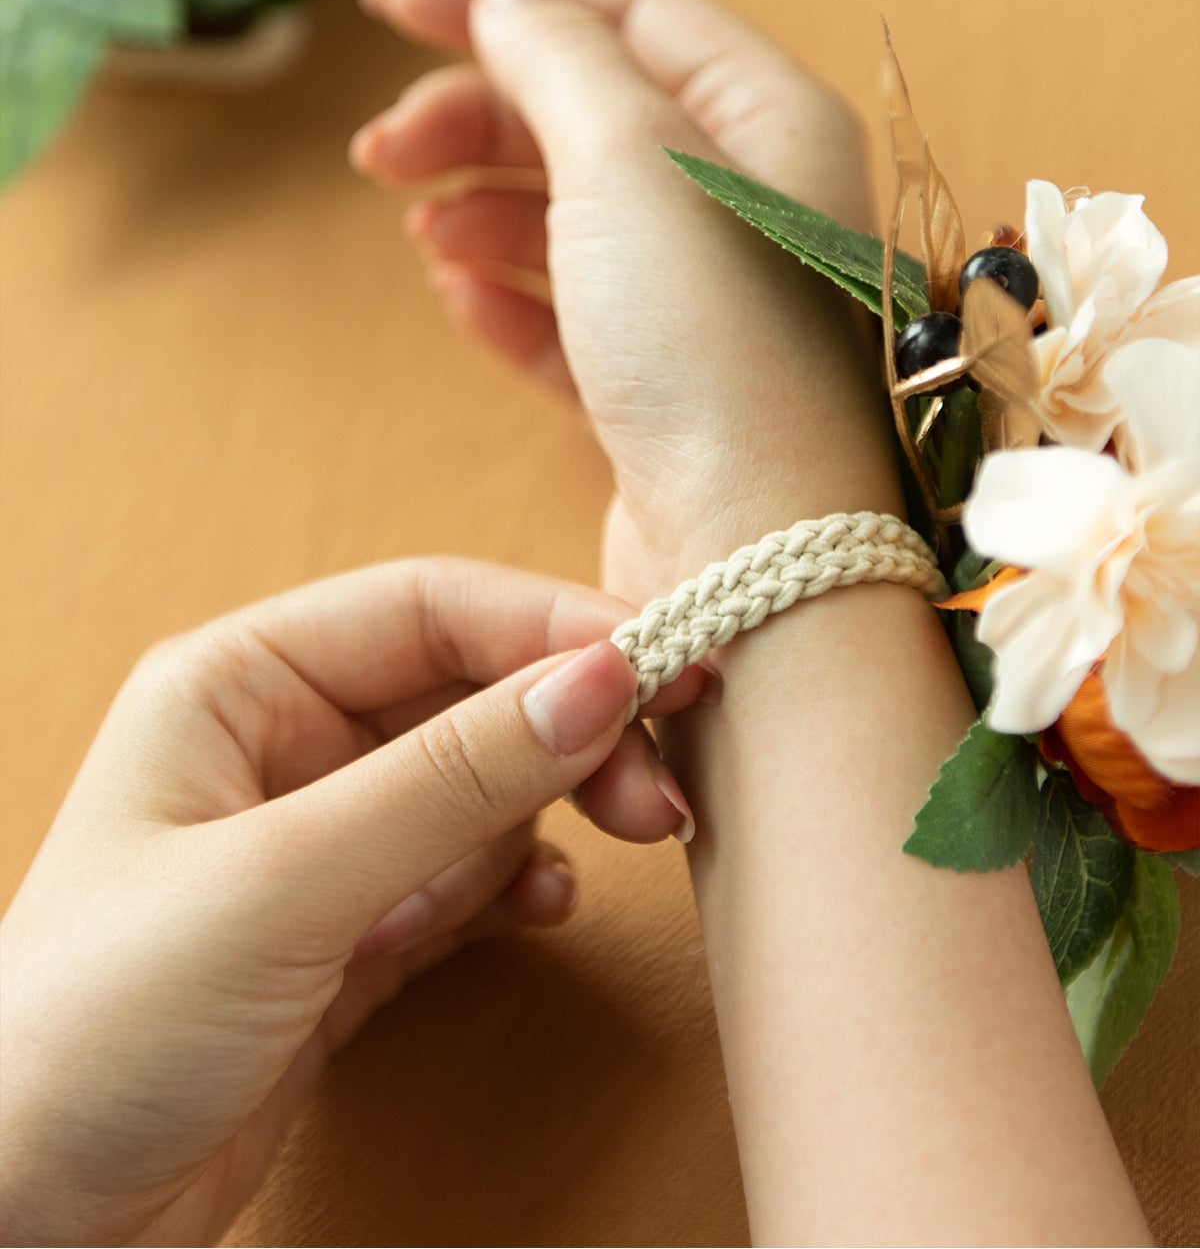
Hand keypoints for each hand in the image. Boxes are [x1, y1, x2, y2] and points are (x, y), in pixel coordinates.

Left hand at [0, 559, 701, 1246]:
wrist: (26, 1225)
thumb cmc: (96, 1025)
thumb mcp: (284, 881)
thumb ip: (452, 778)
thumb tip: (601, 677)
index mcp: (238, 684)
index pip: (428, 608)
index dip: (551, 624)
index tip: (662, 663)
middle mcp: (281, 746)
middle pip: (468, 692)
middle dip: (571, 727)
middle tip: (659, 785)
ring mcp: (319, 845)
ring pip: (481, 784)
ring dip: (558, 806)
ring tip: (625, 840)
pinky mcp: (348, 937)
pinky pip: (468, 877)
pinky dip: (519, 885)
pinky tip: (542, 912)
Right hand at [353, 0, 901, 601]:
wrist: (760, 566)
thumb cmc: (714, 351)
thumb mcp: (628, 163)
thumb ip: (559, 59)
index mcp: (771, 119)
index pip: (628, 11)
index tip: (388, 5)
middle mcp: (753, 203)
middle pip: (590, 112)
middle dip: (474, 113)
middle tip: (377, 150)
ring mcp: (712, 304)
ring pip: (573, 214)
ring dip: (481, 201)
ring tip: (415, 226)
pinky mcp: (671, 394)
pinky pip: (575, 316)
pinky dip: (509, 293)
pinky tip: (458, 293)